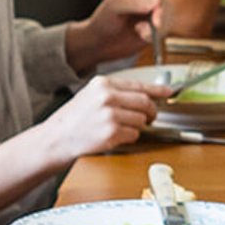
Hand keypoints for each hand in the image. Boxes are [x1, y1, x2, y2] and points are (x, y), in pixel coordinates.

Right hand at [39, 75, 167, 160]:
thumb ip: (116, 92)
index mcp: (102, 84)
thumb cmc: (73, 119)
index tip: (168, 92)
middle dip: (151, 111)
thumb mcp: (91, 95)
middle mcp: (107, 97)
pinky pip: (134, 134)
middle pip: (144, 102)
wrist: (55, 139)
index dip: (157, 90)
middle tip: (150, 117)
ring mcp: (110, 115)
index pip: (138, 85)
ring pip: (141, 119)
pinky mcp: (111, 133)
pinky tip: (115, 136)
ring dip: (137, 126)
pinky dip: (129, 137)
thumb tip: (145, 94)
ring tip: (120, 128)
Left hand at [65, 0, 161, 73]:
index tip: (156, 22)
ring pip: (167, 20)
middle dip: (161, 20)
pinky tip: (142, 36)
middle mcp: (149, 0)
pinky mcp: (154, 30)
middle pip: (166, 7)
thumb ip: (134, 3)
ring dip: (157, 30)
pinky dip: (156, 37)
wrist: (98, 43)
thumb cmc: (102, 21)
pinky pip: (164, 32)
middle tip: (151, 30)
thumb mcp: (113, 7)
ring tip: (141, 33)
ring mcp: (153, 15)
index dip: (159, 8)